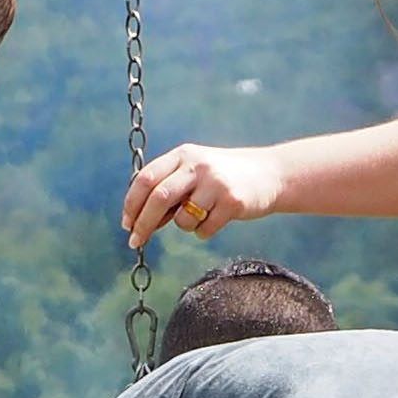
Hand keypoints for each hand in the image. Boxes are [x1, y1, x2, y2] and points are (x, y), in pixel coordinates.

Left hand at [121, 143, 277, 244]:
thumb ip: (169, 188)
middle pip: (159, 198)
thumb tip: (138, 220)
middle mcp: (198, 165)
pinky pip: (204, 230)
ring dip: (184, 226)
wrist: (270, 174)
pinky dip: (204, 231)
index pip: (146, 178)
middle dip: (143, 224)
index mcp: (183, 155)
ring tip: (201, 216)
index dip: (132, 204)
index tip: (126, 224)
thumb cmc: (224, 177)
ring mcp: (216, 183)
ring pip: (182, 219)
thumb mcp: (195, 171)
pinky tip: (218, 218)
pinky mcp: (233, 202)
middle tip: (135, 242)